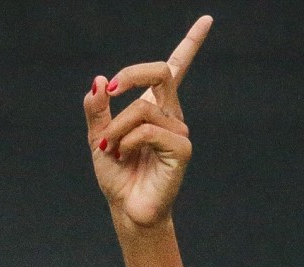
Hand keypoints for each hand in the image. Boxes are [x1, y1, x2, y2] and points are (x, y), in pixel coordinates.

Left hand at [84, 16, 210, 230]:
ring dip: (118, 127)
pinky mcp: (181, 148)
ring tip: (111, 150)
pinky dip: (128, 141)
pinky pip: (148, 130)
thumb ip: (97, 110)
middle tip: (109, 92)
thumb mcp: (99, 138)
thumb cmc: (117, 177)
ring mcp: (178, 130)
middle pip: (160, 72)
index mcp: (155, 108)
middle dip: (131, 74)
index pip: (176, 69)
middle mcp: (171, 114)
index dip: (192, 43)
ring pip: (143, 108)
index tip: (207, 21)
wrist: (127, 209)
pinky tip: (125, 156)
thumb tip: (99, 81)